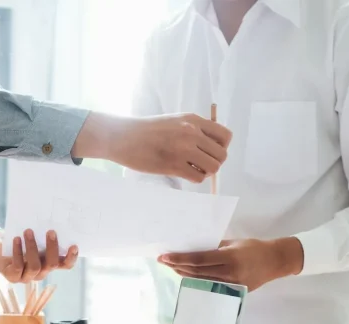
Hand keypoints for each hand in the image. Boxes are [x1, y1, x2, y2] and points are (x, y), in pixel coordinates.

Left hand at [0, 229, 78, 282]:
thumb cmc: (19, 240)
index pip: (65, 265)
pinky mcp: (13, 277)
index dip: (71, 258)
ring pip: (35, 266)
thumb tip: (53, 221)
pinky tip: (17, 239)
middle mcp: (41, 272)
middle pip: (51, 264)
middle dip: (52, 248)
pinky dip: (18, 251)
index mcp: (49, 263)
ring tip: (28, 231)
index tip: (74, 245)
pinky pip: (18, 266)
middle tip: (51, 231)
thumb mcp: (33, 237)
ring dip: (32, 247)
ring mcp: (27, 277)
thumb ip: (43, 236)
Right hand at [72, 112, 231, 182]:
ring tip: (191, 168)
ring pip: (213, 168)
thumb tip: (212, 147)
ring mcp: (182, 149)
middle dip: (214, 162)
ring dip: (205, 171)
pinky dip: (194, 178)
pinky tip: (182, 172)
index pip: (225, 136)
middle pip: (221, 155)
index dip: (221, 147)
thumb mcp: (174, 121)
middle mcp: (191, 133)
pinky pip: (197, 177)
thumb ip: (194, 130)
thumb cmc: (147, 130)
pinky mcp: (173, 165)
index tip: (209, 151)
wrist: (123, 136)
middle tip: (200, 163)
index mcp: (193, 120)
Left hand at [157, 238, 304, 291]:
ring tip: (171, 267)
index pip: (198, 259)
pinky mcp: (232, 290)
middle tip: (163, 261)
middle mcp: (229, 273)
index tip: (165, 256)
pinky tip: (187, 275)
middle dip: (177, 266)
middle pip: (196, 271)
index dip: (179, 259)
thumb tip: (193, 247)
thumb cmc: (254, 247)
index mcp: (229, 257)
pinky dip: (196, 280)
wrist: (275, 261)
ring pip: (201, 280)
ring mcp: (230, 284)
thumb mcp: (234, 242)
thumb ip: (214, 246)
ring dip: (184, 274)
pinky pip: (210, 285)